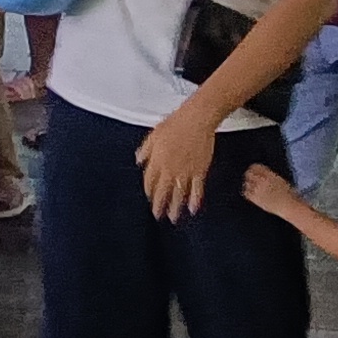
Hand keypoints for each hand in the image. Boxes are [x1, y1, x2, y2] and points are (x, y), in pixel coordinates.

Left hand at [137, 101, 218, 220]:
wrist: (196, 119)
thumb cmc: (176, 123)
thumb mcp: (154, 134)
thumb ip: (145, 150)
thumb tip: (138, 159)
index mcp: (157, 160)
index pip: (150, 182)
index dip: (149, 192)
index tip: (150, 198)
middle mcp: (170, 168)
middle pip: (162, 192)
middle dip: (159, 206)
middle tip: (158, 215)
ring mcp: (185, 171)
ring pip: (179, 194)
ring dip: (175, 208)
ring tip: (173, 218)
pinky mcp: (199, 170)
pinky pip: (196, 189)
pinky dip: (194, 200)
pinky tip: (192, 209)